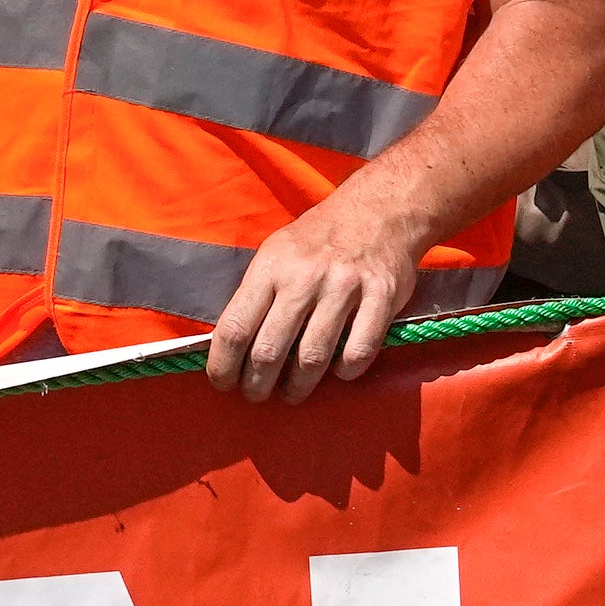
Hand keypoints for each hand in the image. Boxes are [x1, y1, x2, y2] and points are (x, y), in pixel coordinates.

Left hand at [206, 192, 427, 404]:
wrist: (379, 210)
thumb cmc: (318, 239)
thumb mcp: (276, 253)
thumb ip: (256, 294)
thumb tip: (230, 346)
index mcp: (271, 267)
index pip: (235, 327)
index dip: (223, 365)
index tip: (223, 383)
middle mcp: (305, 277)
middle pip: (269, 351)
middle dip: (257, 385)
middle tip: (257, 395)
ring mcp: (344, 287)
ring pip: (312, 358)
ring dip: (298, 387)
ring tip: (293, 393)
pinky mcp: (381, 297)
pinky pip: (358, 352)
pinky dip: (345, 372)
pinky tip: (338, 372)